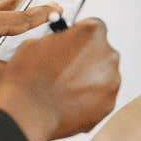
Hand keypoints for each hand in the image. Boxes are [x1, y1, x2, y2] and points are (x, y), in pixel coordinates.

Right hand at [0, 18, 120, 140]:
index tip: (72, 45)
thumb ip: (59, 39)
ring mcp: (111, 81)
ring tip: (65, 88)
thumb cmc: (29, 78)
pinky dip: (90, 99)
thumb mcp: (37, 43)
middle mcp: (107, 54)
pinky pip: (101, 97)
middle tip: (66, 69)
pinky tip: (69, 101)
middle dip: (87, 59)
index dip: (80, 37)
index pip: (94, 28)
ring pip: (103, 76)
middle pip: (102, 52)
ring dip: (89, 79)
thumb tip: (61, 44)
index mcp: (91, 32)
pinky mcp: (109, 104)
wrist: (28, 112)